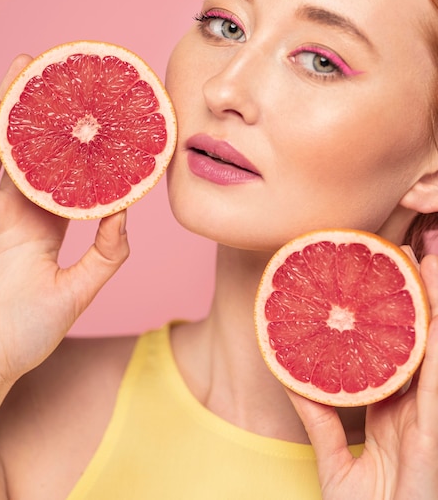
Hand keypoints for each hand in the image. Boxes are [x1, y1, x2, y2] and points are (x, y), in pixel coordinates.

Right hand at [0, 56, 129, 397]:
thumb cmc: (26, 336)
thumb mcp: (77, 294)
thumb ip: (105, 256)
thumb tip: (126, 213)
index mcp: (44, 227)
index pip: (69, 176)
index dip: (83, 148)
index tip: (100, 119)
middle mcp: (18, 212)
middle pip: (33, 152)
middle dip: (44, 115)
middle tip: (61, 75)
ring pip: (3, 150)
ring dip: (12, 110)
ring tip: (27, 68)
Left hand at [286, 252, 437, 499]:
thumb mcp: (333, 460)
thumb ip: (317, 419)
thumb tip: (291, 378)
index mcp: (395, 412)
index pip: (396, 352)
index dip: (395, 314)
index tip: (383, 275)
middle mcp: (416, 409)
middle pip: (420, 342)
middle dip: (419, 299)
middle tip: (409, 253)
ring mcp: (428, 420)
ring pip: (435, 353)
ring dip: (434, 307)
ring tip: (428, 263)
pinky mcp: (431, 435)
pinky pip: (435, 385)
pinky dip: (437, 349)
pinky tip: (436, 316)